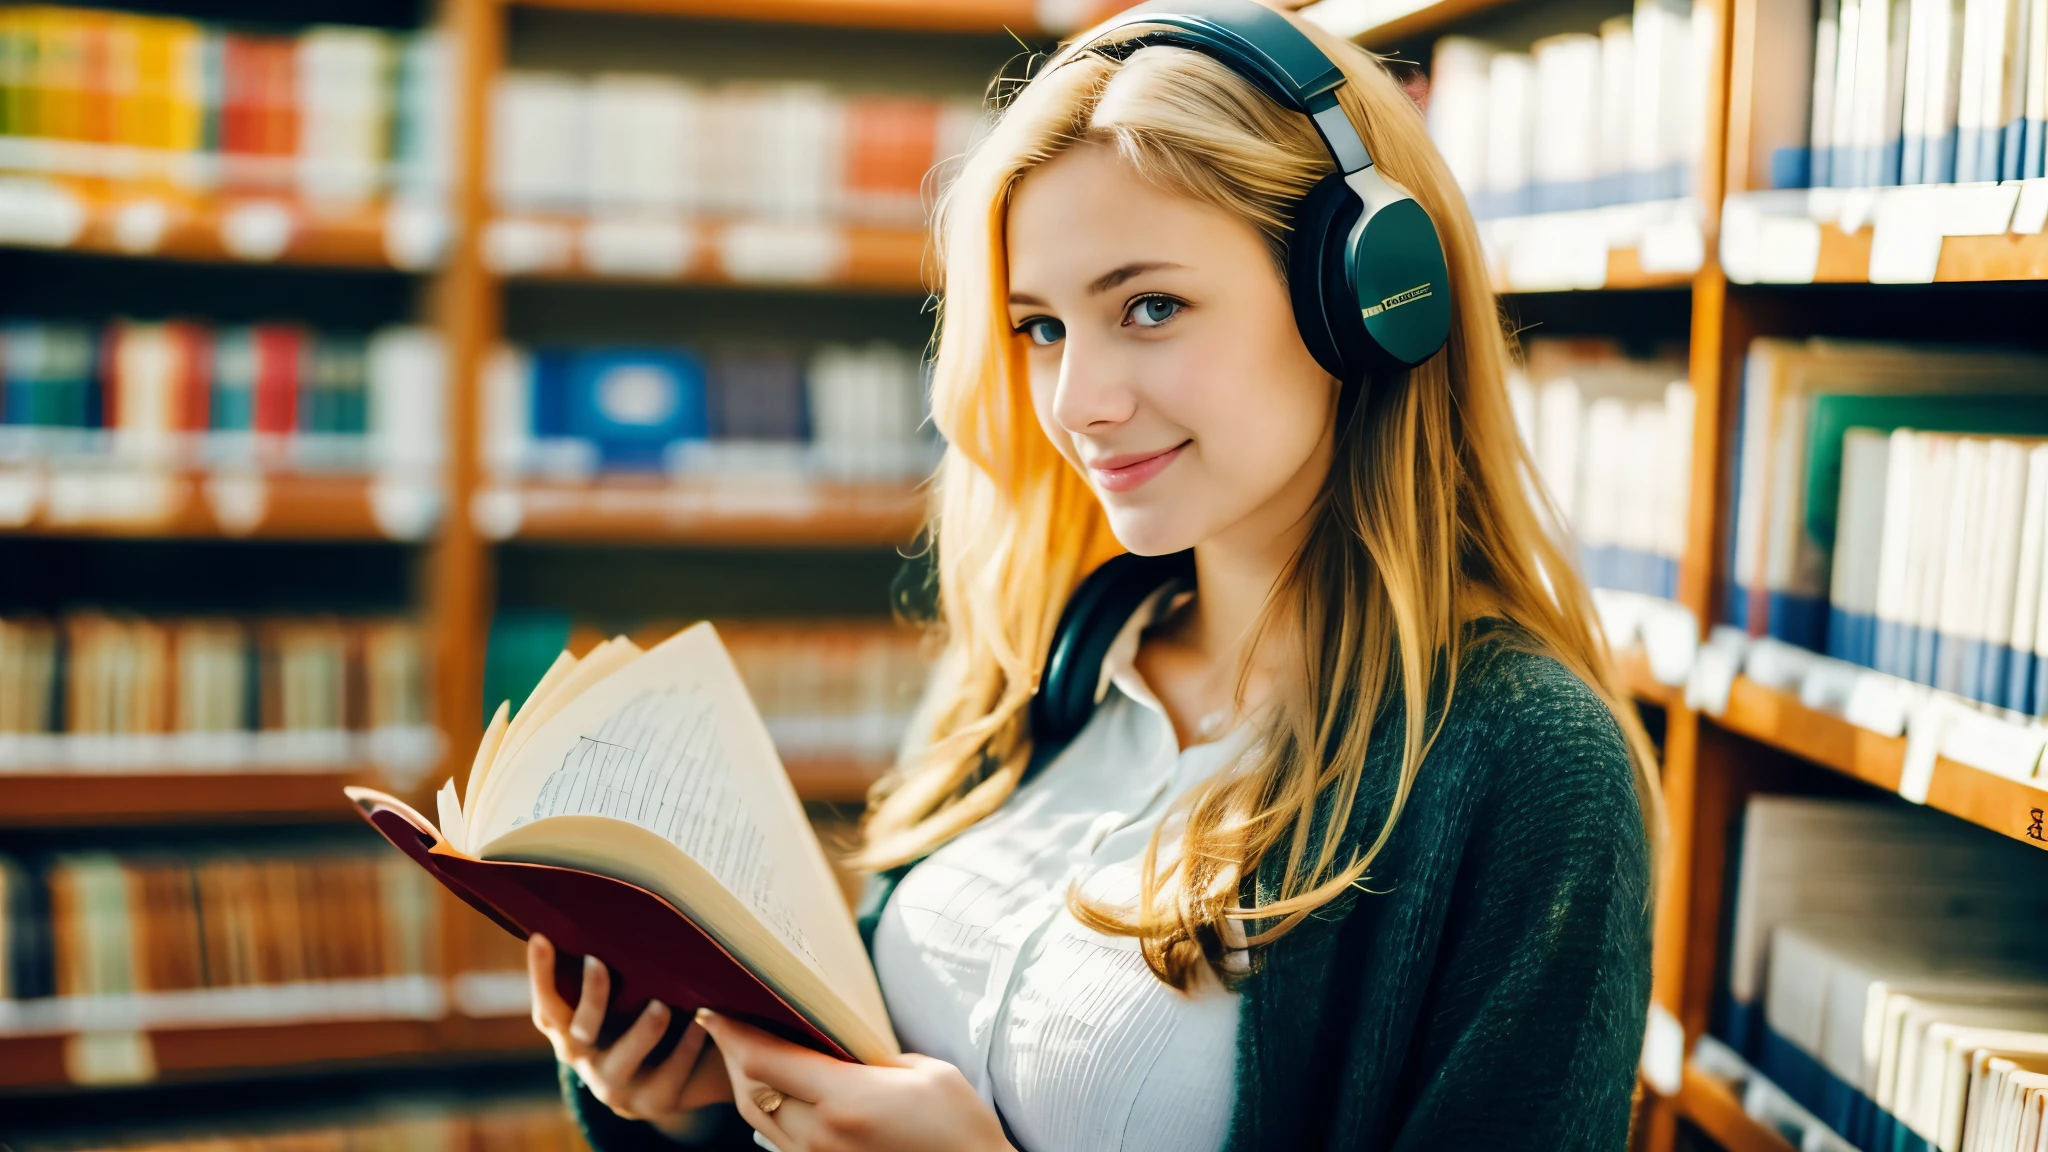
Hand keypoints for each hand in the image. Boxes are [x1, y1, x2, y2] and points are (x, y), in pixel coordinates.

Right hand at [527, 933, 733, 1138]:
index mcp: (571, 1036)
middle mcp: (588, 1063)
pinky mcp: (655, 1101)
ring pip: (622, 1061)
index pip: (547, 1008)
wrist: (687, 1075)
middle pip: (580, 1031)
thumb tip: (610, 905)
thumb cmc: (646, 1016)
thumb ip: (611, 970)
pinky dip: (685, 1048)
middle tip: (598, 961)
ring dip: (640, 1032)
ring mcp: (619, 1086)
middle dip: (590, 996)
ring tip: (661, 1006)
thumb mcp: (624, 999)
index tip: (541, 936)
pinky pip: (669, 1075)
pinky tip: (702, 1021)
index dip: (540, 976)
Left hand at [695, 1009, 1012, 1151]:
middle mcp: (822, 1136)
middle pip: (751, 1091)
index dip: (733, 1034)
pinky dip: (767, 1115)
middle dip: (733, 1056)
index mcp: (846, 1101)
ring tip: (745, 1055)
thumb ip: (874, 1056)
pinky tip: (774, 1098)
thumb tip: (844, 1046)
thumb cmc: (960, 1128)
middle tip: (728, 1025)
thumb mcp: (927, 1072)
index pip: (766, 1061)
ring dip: (746, 1086)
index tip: (713, 1011)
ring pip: (759, 1121)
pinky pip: (780, 1144)